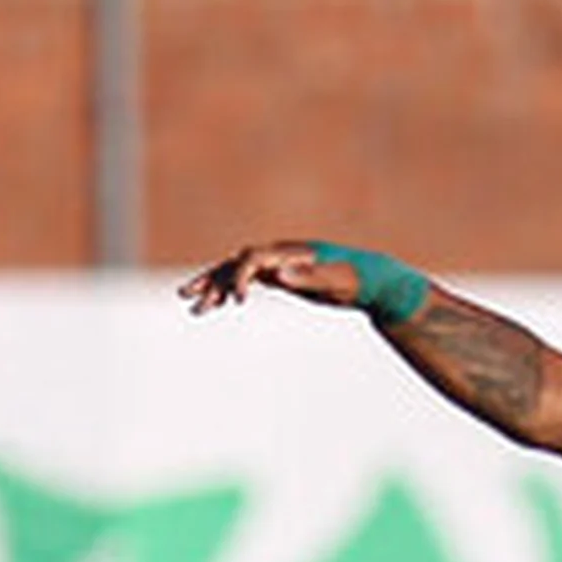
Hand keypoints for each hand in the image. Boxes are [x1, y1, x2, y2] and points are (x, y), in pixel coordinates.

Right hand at [179, 239, 374, 314]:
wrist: (372, 279)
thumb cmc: (358, 279)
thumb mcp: (337, 281)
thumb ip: (310, 276)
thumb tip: (280, 272)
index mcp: (291, 254)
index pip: (253, 259)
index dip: (240, 277)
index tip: (237, 302)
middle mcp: (279, 256)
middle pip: (235, 263)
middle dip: (212, 279)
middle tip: (188, 296)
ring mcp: (277, 265)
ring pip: (236, 273)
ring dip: (214, 288)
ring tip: (194, 307)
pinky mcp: (279, 276)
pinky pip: (246, 281)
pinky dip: (229, 292)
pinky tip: (215, 305)